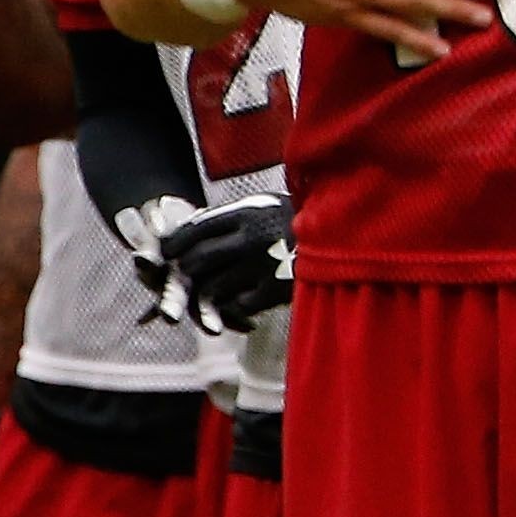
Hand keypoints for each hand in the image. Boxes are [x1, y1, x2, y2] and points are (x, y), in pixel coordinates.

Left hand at [160, 193, 294, 329]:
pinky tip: (244, 309)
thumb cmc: (304, 221)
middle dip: (184, 274)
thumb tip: (192, 230)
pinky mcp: (277, 290)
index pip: (195, 230)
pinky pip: (239, 306)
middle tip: (182, 281)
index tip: (167, 254)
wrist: (349, 237)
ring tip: (211, 300)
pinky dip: (235, 311)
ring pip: (214, 288)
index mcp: (248, 213)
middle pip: (198, 261)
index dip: (175, 244)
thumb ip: (234, 216)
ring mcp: (264, 265)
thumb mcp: (268, 206)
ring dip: (207, 297)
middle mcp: (251, 237)